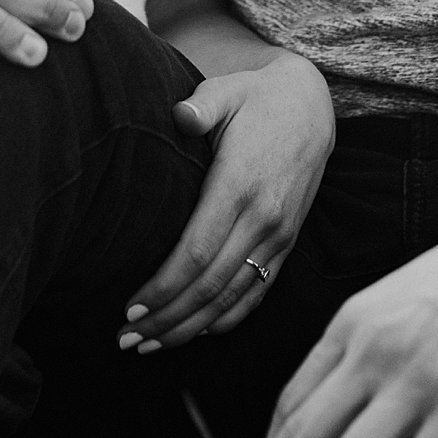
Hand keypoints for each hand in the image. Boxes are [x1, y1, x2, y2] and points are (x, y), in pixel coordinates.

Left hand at [119, 55, 334, 351]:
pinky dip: (225, 320)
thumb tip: (179, 115)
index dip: (163, 286)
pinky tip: (193, 333)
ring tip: (148, 345)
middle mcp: (264, 219)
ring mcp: (279, 236)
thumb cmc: (257, 99)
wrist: (312, 107)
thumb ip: (202, 105)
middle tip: (125, 338)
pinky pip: (256, 294)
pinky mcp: (287, 244)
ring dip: (189, 328)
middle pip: (210, 286)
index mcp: (241, 185)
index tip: (129, 306)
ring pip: (232, 299)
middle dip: (165, 319)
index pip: (198, 252)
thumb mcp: (228, 91)